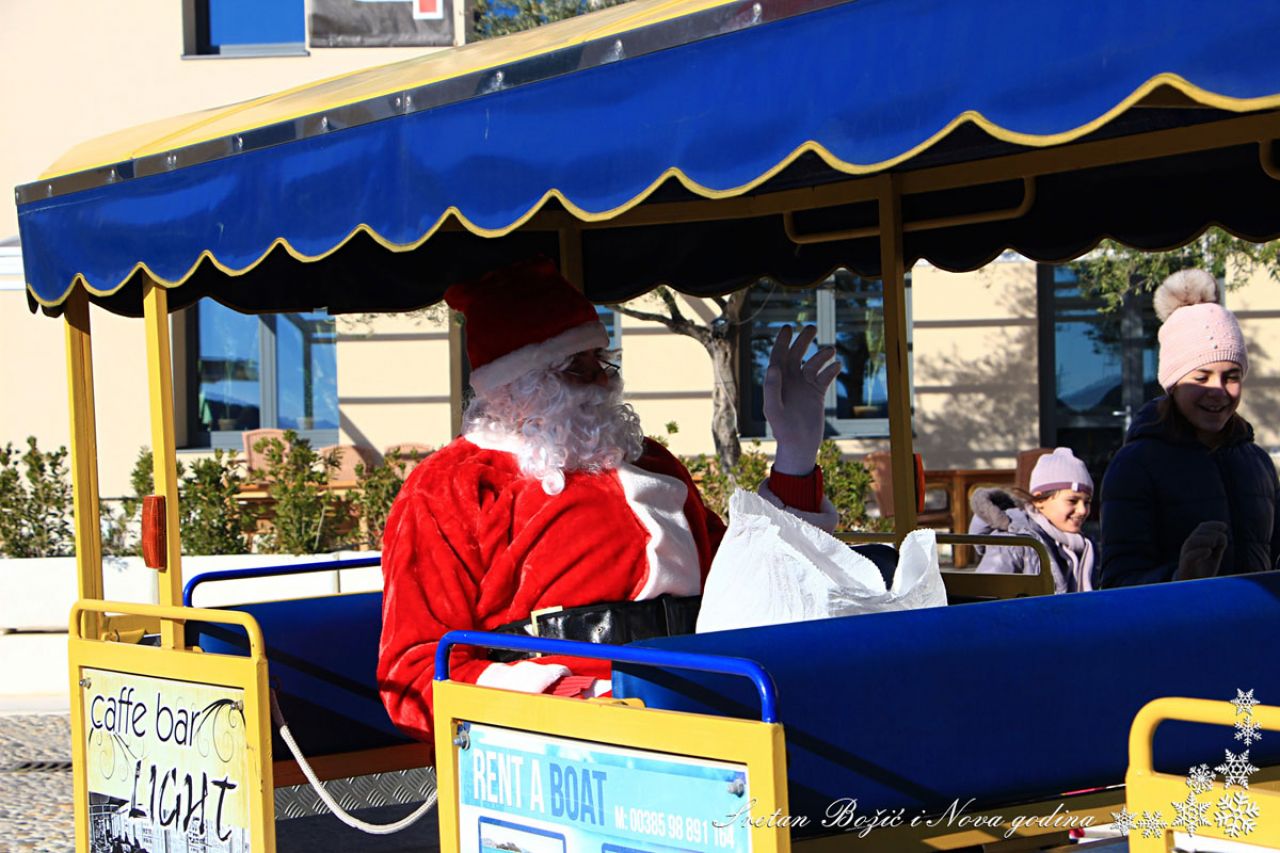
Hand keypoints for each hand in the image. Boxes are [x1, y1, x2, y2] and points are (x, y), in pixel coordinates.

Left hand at [764, 325, 840, 474]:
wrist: (799, 444)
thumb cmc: (782, 429)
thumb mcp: (774, 409)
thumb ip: (772, 388)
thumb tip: (773, 366)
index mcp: (777, 381)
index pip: (778, 357)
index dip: (782, 342)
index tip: (788, 328)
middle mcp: (790, 380)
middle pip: (796, 354)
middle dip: (803, 340)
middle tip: (811, 327)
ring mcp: (805, 385)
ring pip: (813, 363)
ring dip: (821, 355)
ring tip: (830, 350)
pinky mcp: (817, 393)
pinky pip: (825, 376)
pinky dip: (831, 369)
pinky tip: (836, 366)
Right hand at [1174, 520, 1228, 580]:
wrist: (1192, 590)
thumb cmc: (1203, 574)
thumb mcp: (1213, 558)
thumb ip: (1217, 547)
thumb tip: (1223, 536)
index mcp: (1196, 544)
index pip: (1202, 528)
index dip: (1212, 525)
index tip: (1224, 527)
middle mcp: (1189, 548)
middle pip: (1197, 533)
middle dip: (1211, 533)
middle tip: (1219, 542)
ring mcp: (1185, 557)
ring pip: (1191, 542)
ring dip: (1205, 540)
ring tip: (1214, 545)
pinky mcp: (1185, 568)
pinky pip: (1189, 557)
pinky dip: (1199, 552)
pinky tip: (1208, 551)